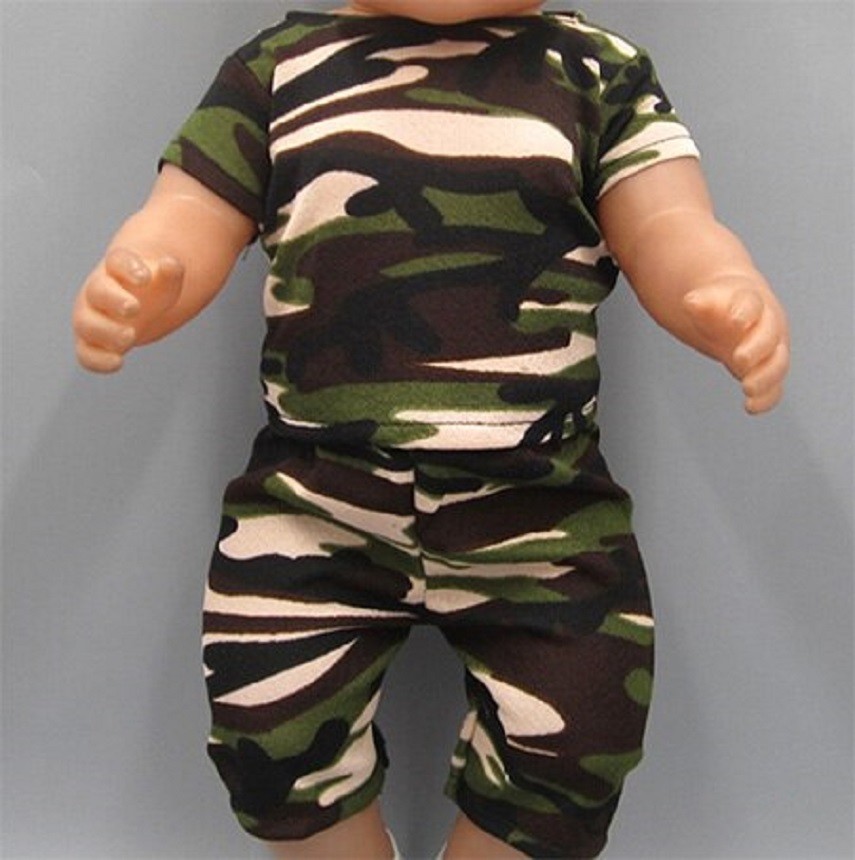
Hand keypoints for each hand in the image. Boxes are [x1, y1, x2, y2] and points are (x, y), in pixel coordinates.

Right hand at [73, 247, 183, 372]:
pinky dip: (97, 360)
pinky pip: (86, 353)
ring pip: (87, 324)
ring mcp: (91, 316)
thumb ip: (171, 273)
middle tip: (134, 309)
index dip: (129, 268)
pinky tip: (118, 362)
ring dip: (107, 332)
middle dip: (114, 300)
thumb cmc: (151, 290)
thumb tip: (169, 265)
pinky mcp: (91, 343)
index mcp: (116, 268)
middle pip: (98, 291)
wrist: (137, 308)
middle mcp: (98, 290)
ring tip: (131, 336)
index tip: (145, 277)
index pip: (118, 261)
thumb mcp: (166, 280)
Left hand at [683, 282, 789, 413]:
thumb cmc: (720, 305)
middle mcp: (767, 326)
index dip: (745, 312)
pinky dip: (766, 398)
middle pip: (769, 337)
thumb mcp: (706, 300)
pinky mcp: (767, 371)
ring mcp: (771, 349)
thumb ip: (699, 303)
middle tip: (739, 360)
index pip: (751, 304)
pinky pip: (773, 387)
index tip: (735, 320)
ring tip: (747, 388)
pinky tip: (751, 407)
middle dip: (756, 349)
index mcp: (752, 302)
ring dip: (765, 378)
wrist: (735, 311)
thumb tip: (691, 302)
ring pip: (777, 364)